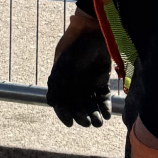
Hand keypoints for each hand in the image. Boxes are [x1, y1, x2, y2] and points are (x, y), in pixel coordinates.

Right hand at [46, 7, 111, 127]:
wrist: (93, 34)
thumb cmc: (75, 49)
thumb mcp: (63, 66)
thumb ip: (57, 84)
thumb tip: (50, 102)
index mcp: (62, 83)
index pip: (61, 104)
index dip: (64, 114)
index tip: (70, 123)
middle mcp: (75, 86)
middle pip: (77, 108)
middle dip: (82, 117)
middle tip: (87, 122)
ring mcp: (89, 84)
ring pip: (91, 106)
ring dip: (95, 115)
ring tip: (99, 122)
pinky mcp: (102, 82)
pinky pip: (103, 99)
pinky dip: (105, 108)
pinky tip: (107, 114)